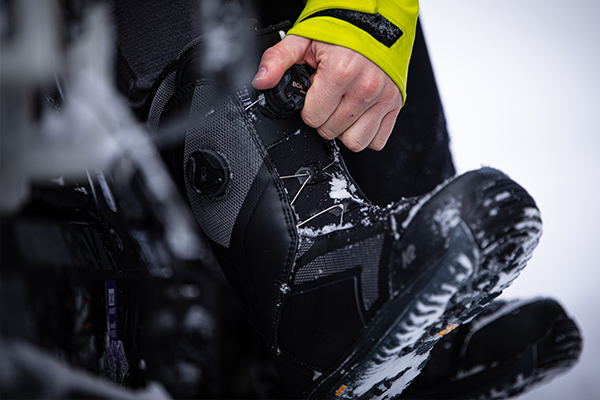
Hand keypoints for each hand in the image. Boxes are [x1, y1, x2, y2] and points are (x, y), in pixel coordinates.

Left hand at [252, 35, 401, 151]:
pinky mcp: (395, 104)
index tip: (313, 94)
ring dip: (343, 130)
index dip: (307, 108)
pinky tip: (358, 115)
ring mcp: (382, 97)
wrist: (376, 18)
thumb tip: (261, 81)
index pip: (312, 117)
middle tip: (327, 98)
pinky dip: (366, 133)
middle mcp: (365, 87)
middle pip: (331, 131)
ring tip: (341, 109)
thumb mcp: (302, 39)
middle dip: (323, 118)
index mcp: (340, 72)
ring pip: (354, 142)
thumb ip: (277, 60)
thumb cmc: (342, 28)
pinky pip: (377, 140)